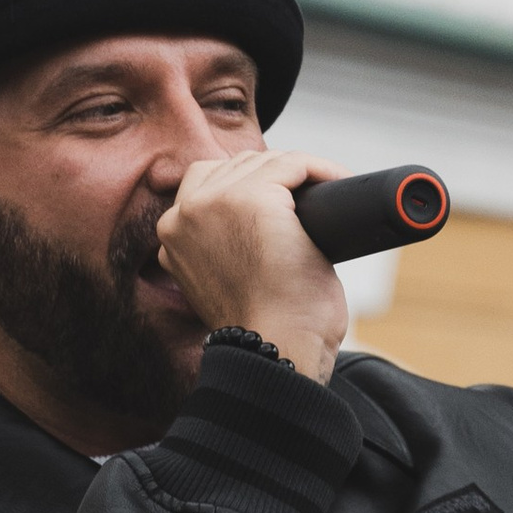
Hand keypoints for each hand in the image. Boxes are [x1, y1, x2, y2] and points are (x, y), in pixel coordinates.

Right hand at [154, 148, 349, 385]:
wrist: (277, 350)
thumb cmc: (264, 328)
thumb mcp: (223, 283)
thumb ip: (218, 252)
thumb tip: (251, 232)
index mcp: (172, 235)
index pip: (208, 182)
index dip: (251, 186)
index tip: (285, 203)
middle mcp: (183, 213)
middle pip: (236, 166)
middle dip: (277, 177)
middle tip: (311, 199)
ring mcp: (215, 201)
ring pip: (265, 163)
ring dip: (300, 173)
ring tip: (330, 192)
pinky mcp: (252, 197)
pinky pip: (293, 163)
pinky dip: (321, 169)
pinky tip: (339, 182)